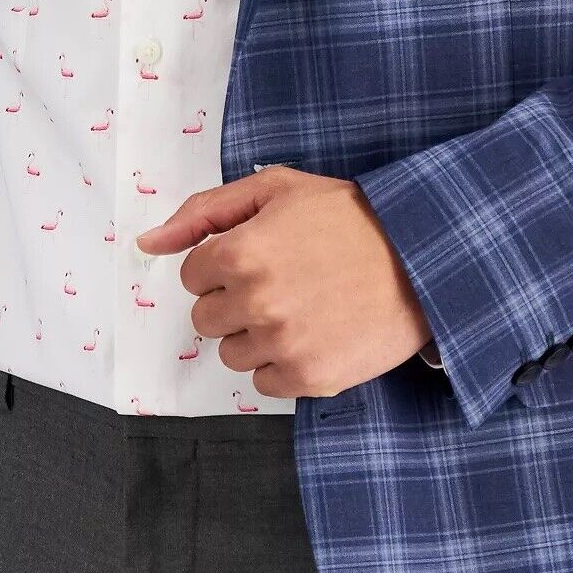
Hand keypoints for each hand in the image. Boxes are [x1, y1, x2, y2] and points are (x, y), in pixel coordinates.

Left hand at [136, 165, 433, 399]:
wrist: (426, 257)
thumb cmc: (350, 217)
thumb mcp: (275, 190)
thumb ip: (203, 212)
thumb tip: (146, 242)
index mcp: (240, 252)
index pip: (192, 274)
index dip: (222, 263)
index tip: (258, 256)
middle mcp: (255, 302)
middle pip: (206, 317)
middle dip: (233, 300)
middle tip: (280, 283)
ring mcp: (283, 344)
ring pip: (231, 353)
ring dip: (255, 335)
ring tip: (300, 308)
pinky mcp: (310, 377)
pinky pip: (264, 383)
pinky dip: (282, 364)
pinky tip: (313, 334)